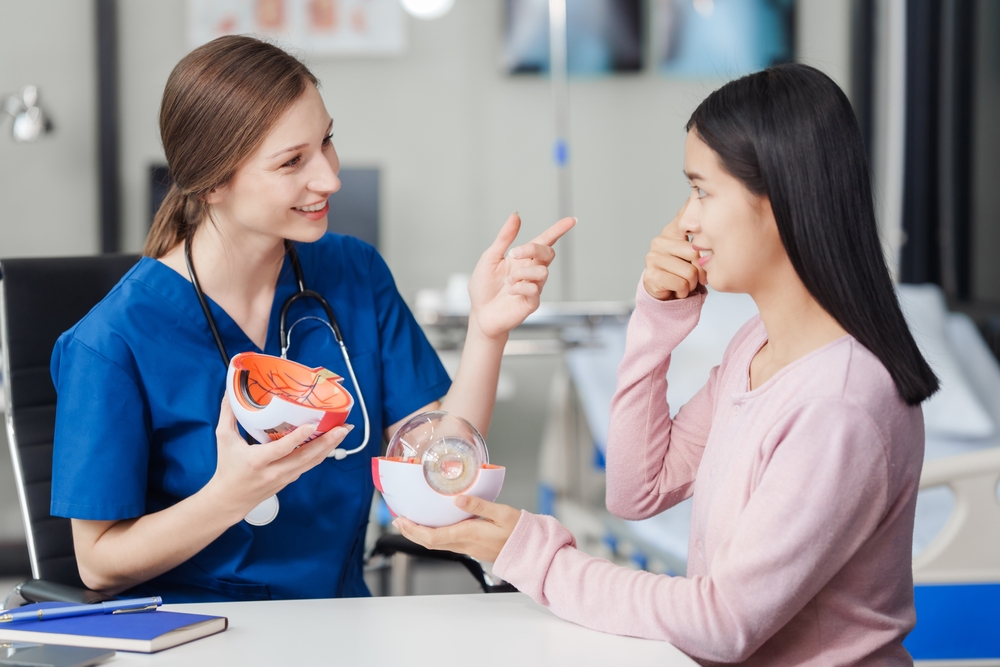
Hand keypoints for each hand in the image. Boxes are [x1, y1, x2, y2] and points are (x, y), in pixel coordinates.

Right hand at [207, 399, 350, 519]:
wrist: (230, 499)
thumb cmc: (228, 468)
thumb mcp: (224, 439)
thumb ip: (228, 415)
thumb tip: (230, 391)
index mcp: (257, 461)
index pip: (281, 449)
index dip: (297, 438)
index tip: (311, 425)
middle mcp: (274, 471)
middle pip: (305, 457)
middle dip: (326, 442)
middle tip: (342, 427)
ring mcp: (284, 477)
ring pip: (311, 462)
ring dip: (329, 446)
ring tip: (343, 431)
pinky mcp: (290, 479)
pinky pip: (309, 465)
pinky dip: (322, 453)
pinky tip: (331, 441)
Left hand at [393, 495, 521, 562]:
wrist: (529, 550)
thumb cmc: (518, 531)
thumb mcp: (502, 513)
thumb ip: (480, 505)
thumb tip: (458, 499)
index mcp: (469, 534)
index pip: (433, 536)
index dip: (414, 530)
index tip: (402, 520)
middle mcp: (464, 543)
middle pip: (429, 542)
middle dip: (411, 532)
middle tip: (398, 520)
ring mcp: (467, 546)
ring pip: (436, 543)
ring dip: (419, 534)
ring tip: (409, 522)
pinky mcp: (470, 546)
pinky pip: (445, 542)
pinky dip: (432, 534)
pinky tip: (431, 526)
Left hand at [468, 213, 575, 339]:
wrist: (480, 313)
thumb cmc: (484, 287)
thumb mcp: (490, 257)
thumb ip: (504, 238)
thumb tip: (516, 216)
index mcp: (522, 258)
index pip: (545, 241)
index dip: (558, 230)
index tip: (571, 220)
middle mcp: (531, 271)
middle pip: (548, 252)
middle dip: (533, 249)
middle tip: (514, 253)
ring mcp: (534, 287)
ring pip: (543, 271)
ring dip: (523, 272)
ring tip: (508, 281)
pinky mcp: (532, 302)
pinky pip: (534, 289)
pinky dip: (520, 287)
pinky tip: (510, 291)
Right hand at [642, 200, 704, 299]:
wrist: (665, 294)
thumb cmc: (683, 271)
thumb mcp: (693, 249)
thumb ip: (698, 229)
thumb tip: (701, 197)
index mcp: (671, 231)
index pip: (685, 219)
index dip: (697, 223)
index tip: (701, 223)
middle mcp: (659, 241)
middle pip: (695, 253)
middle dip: (701, 270)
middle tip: (697, 276)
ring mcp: (653, 258)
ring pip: (690, 272)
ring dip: (692, 283)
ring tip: (686, 283)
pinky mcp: (651, 275)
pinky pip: (681, 284)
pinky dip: (684, 291)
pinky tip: (678, 290)